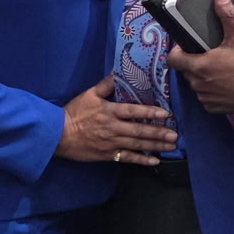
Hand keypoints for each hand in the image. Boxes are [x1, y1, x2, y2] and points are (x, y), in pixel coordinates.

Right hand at [55, 76, 176, 165]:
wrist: (58, 135)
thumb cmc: (74, 112)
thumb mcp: (89, 94)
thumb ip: (106, 84)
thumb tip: (120, 72)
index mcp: (109, 112)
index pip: (133, 112)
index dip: (150, 113)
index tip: (165, 114)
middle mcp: (113, 128)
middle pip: (139, 131)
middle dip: (159, 133)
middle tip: (175, 134)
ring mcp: (111, 143)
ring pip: (137, 145)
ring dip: (155, 145)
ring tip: (171, 145)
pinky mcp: (108, 155)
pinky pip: (127, 158)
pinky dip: (142, 160)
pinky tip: (154, 160)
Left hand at [167, 0, 233, 117]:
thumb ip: (228, 15)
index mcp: (199, 66)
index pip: (173, 59)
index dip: (178, 51)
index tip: (189, 46)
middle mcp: (198, 84)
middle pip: (185, 70)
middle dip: (194, 62)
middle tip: (211, 54)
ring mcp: (206, 98)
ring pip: (196, 84)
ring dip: (203, 77)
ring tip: (220, 69)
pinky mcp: (215, 109)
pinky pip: (206, 97)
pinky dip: (212, 90)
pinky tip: (226, 83)